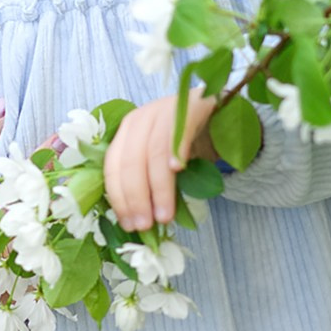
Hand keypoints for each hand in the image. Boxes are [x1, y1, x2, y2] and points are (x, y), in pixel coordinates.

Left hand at [102, 88, 219, 232]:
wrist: (217, 111)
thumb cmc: (187, 143)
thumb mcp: (160, 163)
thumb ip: (148, 183)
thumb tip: (139, 221)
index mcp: (126, 133)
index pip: (113, 167)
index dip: (119, 198)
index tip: (129, 225)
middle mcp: (141, 118)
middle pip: (131, 161)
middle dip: (136, 198)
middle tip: (145, 225)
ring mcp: (164, 109)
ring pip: (154, 152)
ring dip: (158, 188)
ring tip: (164, 215)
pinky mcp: (191, 105)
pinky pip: (180, 131)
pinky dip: (177, 151)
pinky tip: (179, 171)